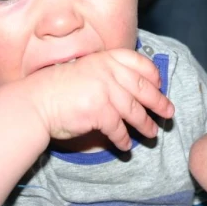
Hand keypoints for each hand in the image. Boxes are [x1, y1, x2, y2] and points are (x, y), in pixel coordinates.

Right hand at [28, 49, 174, 150]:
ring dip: (145, 125)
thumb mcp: (87, 70)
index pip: (139, 62)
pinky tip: (125, 146)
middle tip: (169, 113)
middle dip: (159, 103)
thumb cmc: (59, 88)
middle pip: (143, 88)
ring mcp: (105, 91)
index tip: (159, 85)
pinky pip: (119, 129)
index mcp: (106, 59)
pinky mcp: (100, 112)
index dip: (153, 75)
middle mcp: (109, 72)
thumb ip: (108, 73)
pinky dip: (124, 139)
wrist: (37, 101)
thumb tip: (132, 87)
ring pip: (135, 111)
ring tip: (152, 133)